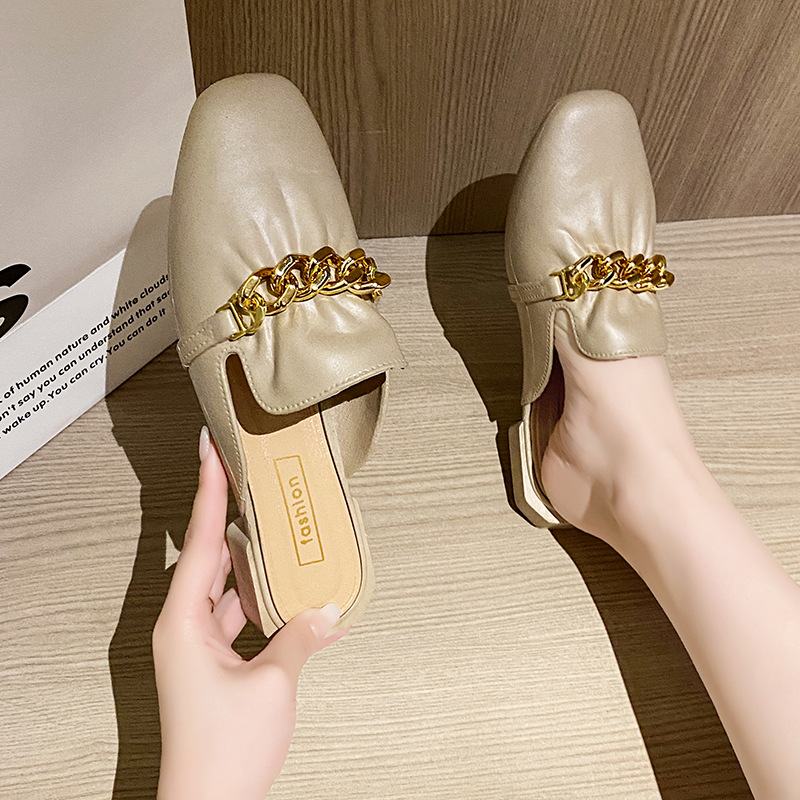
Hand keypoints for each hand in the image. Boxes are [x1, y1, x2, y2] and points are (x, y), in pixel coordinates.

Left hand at [153, 428, 345, 799]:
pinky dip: (258, 597)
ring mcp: (196, 646)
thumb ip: (300, 638)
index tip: (210, 452)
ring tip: (271, 525)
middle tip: (246, 477)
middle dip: (228, 516)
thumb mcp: (273, 685)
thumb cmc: (223, 751)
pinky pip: (234, 614)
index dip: (208, 491)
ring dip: (248, 559)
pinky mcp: (212, 663)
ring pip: (224, 585)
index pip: (199, 540)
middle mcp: (183, 628)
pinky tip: (283, 587)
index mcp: (183, 623)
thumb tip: (326, 610)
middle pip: (208, 556)